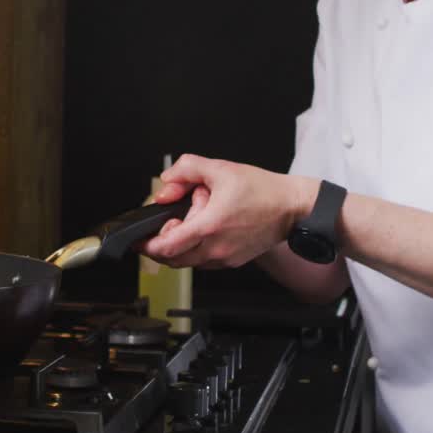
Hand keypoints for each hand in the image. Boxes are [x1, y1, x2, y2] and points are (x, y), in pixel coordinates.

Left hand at [140, 154, 317, 268]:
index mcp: (210, 226)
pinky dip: (196, 250)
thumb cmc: (263, 191)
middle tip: (167, 223)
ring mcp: (225, 258)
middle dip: (162, 244)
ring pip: (188, 262)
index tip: (140, 238)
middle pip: (172, 259)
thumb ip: (187, 169)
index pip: (167, 247)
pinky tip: (205, 230)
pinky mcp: (233, 262)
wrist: (292, 208)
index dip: (148, 245)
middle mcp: (216, 248)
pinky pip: (204, 262)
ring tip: (192, 222)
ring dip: (180, 247)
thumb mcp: (220, 169)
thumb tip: (167, 183)